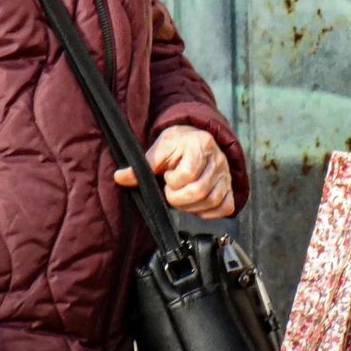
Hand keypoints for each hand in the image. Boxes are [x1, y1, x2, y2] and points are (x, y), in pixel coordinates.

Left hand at [114, 124, 234, 218]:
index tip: (167, 177)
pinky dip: (208, 212)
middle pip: (199, 191)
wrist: (195, 138)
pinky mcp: (229, 188)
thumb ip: (142, 165)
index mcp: (200, 145)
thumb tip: (120, 177)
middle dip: (178, 198)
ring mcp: (225, 175)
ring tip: (181, 196)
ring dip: (191, 207)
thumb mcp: (159, 149)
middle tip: (171, 191)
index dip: (173, 181)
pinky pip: (225, 207)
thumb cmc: (177, 144)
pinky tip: (196, 204)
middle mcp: (218, 160)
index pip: (188, 174)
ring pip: (212, 202)